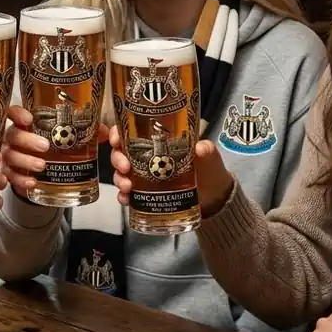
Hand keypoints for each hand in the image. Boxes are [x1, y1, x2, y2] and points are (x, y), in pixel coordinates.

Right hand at [1, 104, 108, 197]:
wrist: (40, 172)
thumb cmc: (51, 147)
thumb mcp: (66, 137)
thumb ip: (84, 131)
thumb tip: (106, 131)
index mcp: (25, 124)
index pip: (13, 112)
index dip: (18, 113)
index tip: (29, 118)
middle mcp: (14, 138)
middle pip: (13, 135)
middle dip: (27, 140)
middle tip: (45, 146)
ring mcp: (10, 156)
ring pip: (10, 156)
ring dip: (26, 161)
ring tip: (42, 165)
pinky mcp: (12, 174)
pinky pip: (12, 177)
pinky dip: (22, 180)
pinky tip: (33, 182)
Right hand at [108, 127, 234, 217]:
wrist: (214, 196)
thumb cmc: (208, 168)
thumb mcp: (208, 155)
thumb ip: (206, 150)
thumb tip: (201, 148)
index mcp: (156, 141)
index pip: (129, 132)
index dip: (117, 133)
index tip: (116, 139)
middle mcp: (145, 157)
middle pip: (121, 153)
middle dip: (117, 159)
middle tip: (125, 167)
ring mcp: (144, 177)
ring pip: (121, 174)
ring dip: (119, 179)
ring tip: (128, 187)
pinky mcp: (145, 195)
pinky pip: (128, 195)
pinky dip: (123, 197)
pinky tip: (126, 200)